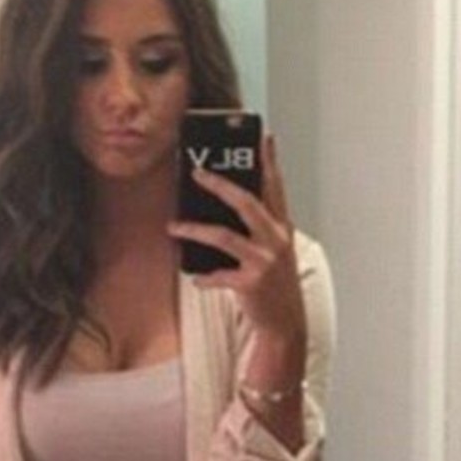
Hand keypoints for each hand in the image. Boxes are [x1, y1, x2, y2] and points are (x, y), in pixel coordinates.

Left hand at [168, 133, 306, 344]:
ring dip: (194, 229)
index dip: (270, 161)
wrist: (286, 324)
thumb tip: (223, 207)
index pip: (276, 187)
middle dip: (220, 185)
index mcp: (282, 229)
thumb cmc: (275, 285)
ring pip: (224, 236)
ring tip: (173, 226)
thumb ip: (258, 228)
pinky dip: (205, 277)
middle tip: (197, 173)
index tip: (263, 136)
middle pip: (246, 203)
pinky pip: (219, 275)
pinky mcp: (250, 284)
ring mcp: (264, 262)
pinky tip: (196, 278)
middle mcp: (275, 241)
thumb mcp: (275, 252)